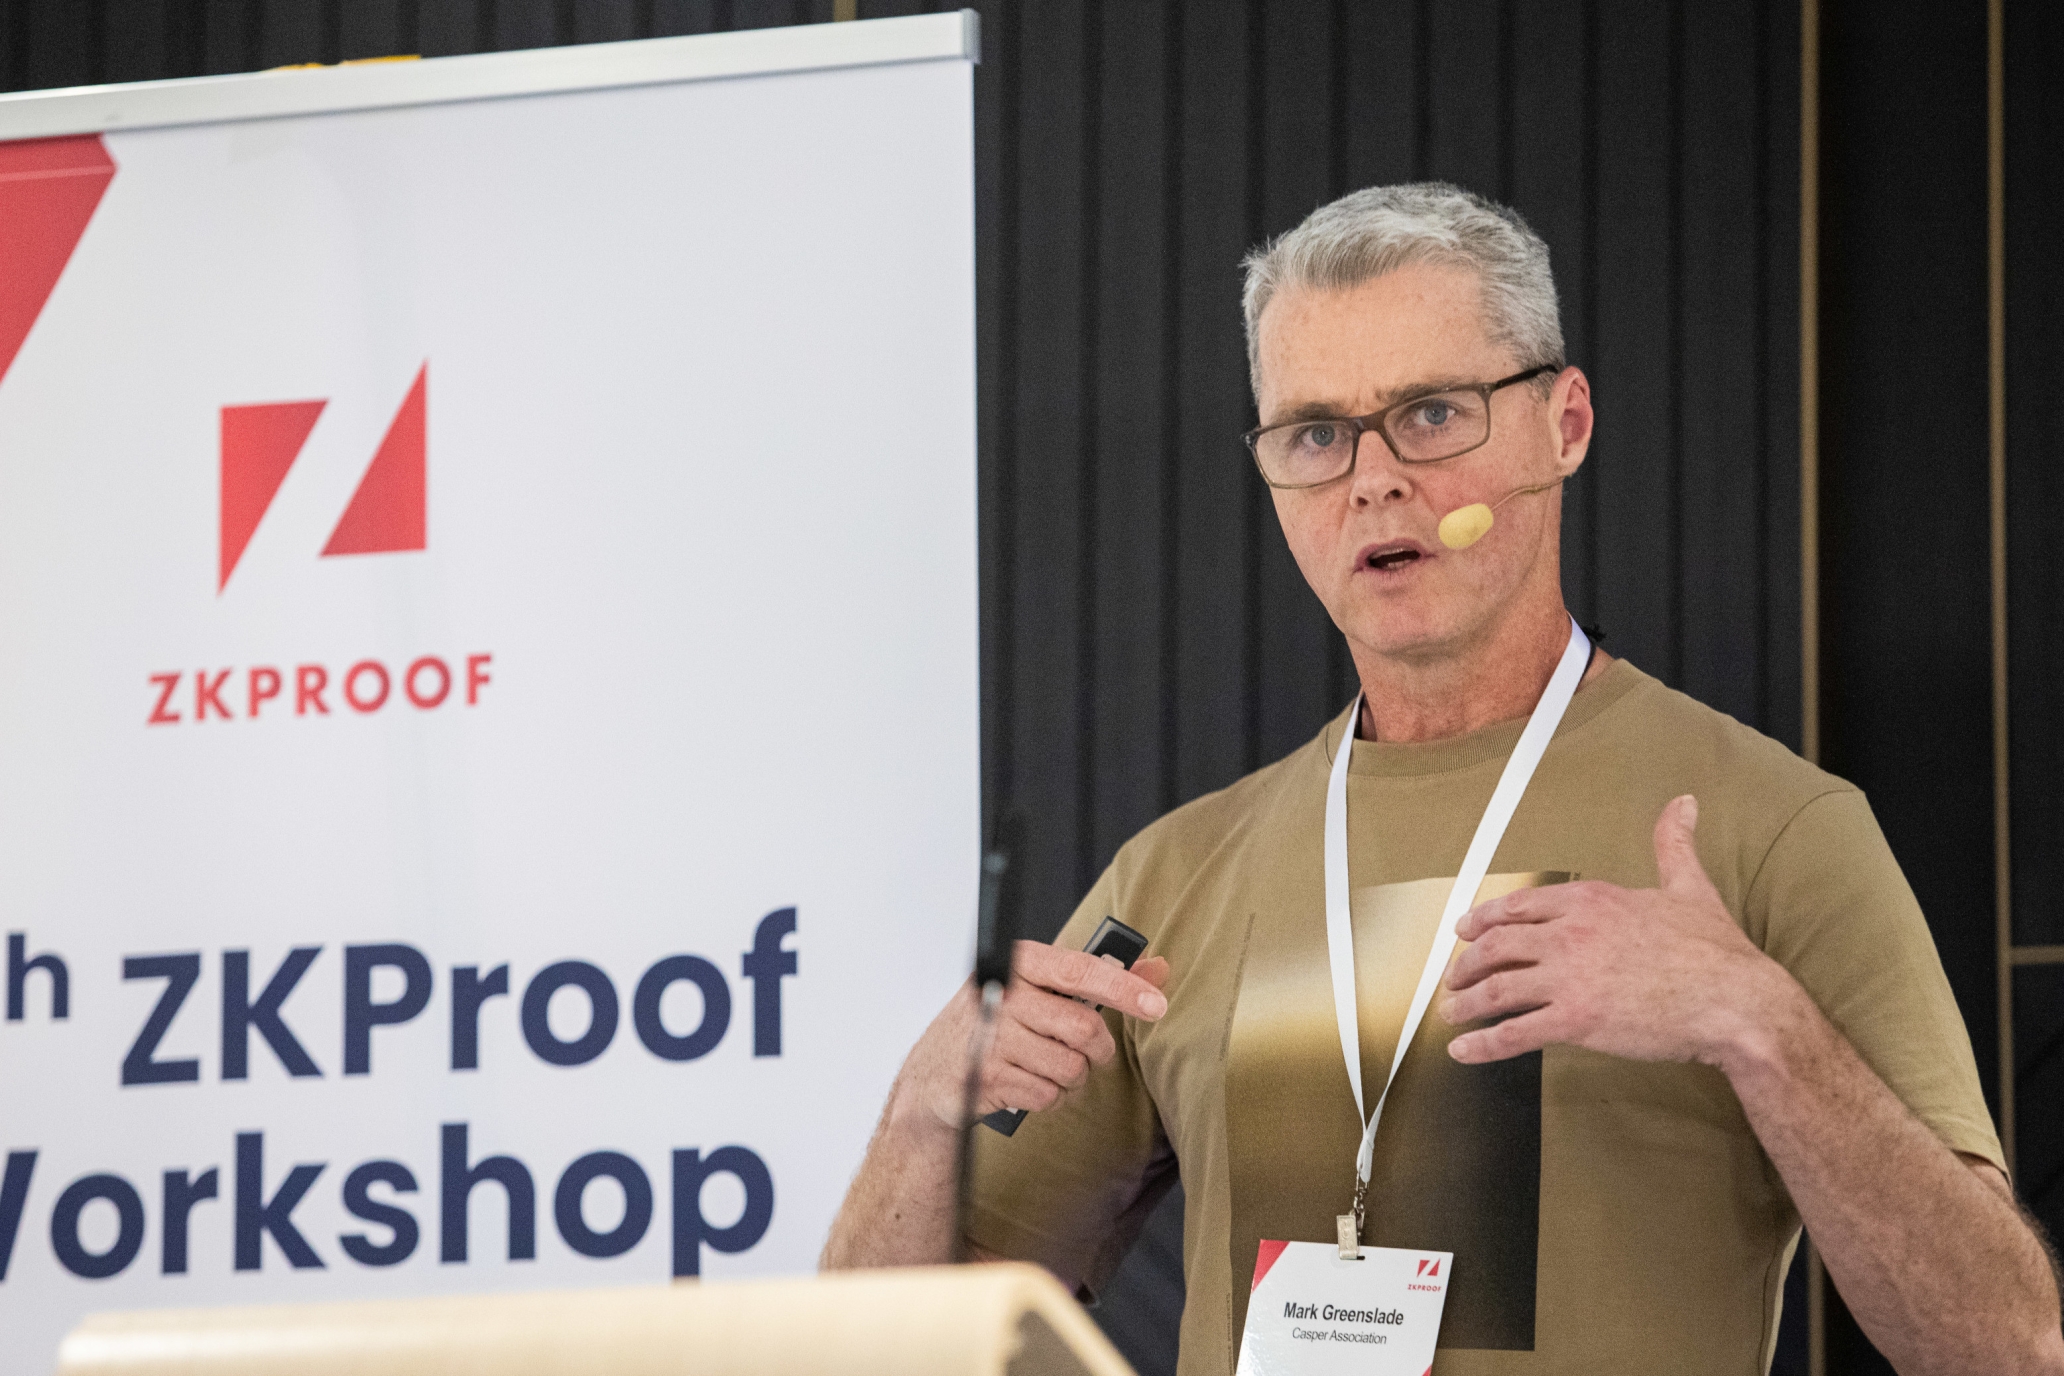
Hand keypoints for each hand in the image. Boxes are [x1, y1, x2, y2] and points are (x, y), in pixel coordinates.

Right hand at [893, 941, 1169, 1132]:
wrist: (931, 1075)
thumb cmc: (993, 1024)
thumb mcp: (1037, 990)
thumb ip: (1097, 979)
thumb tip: (1156, 969)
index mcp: (1017, 963)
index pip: (1079, 969)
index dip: (1122, 986)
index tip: (1156, 1004)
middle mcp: (1001, 996)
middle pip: (1082, 1027)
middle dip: (1097, 1049)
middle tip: (1089, 1051)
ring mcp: (991, 1038)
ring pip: (1070, 1066)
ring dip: (1072, 1076)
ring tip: (1049, 1067)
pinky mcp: (987, 1078)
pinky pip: (1048, 1094)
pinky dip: (1050, 1096)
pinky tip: (1030, 1085)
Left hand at [1438, 795, 1796, 1066]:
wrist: (1737, 1002)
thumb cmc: (1715, 952)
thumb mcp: (1689, 886)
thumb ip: (1673, 844)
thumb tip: (1683, 804)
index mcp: (1590, 900)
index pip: (1518, 906)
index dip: (1483, 920)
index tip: (1464, 931)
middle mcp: (1571, 934)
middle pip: (1496, 945)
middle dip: (1466, 963)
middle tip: (1452, 977)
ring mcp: (1570, 978)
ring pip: (1496, 989)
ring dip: (1465, 1002)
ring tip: (1451, 1012)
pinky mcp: (1576, 1021)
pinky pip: (1513, 1033)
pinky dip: (1481, 1044)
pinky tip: (1464, 1051)